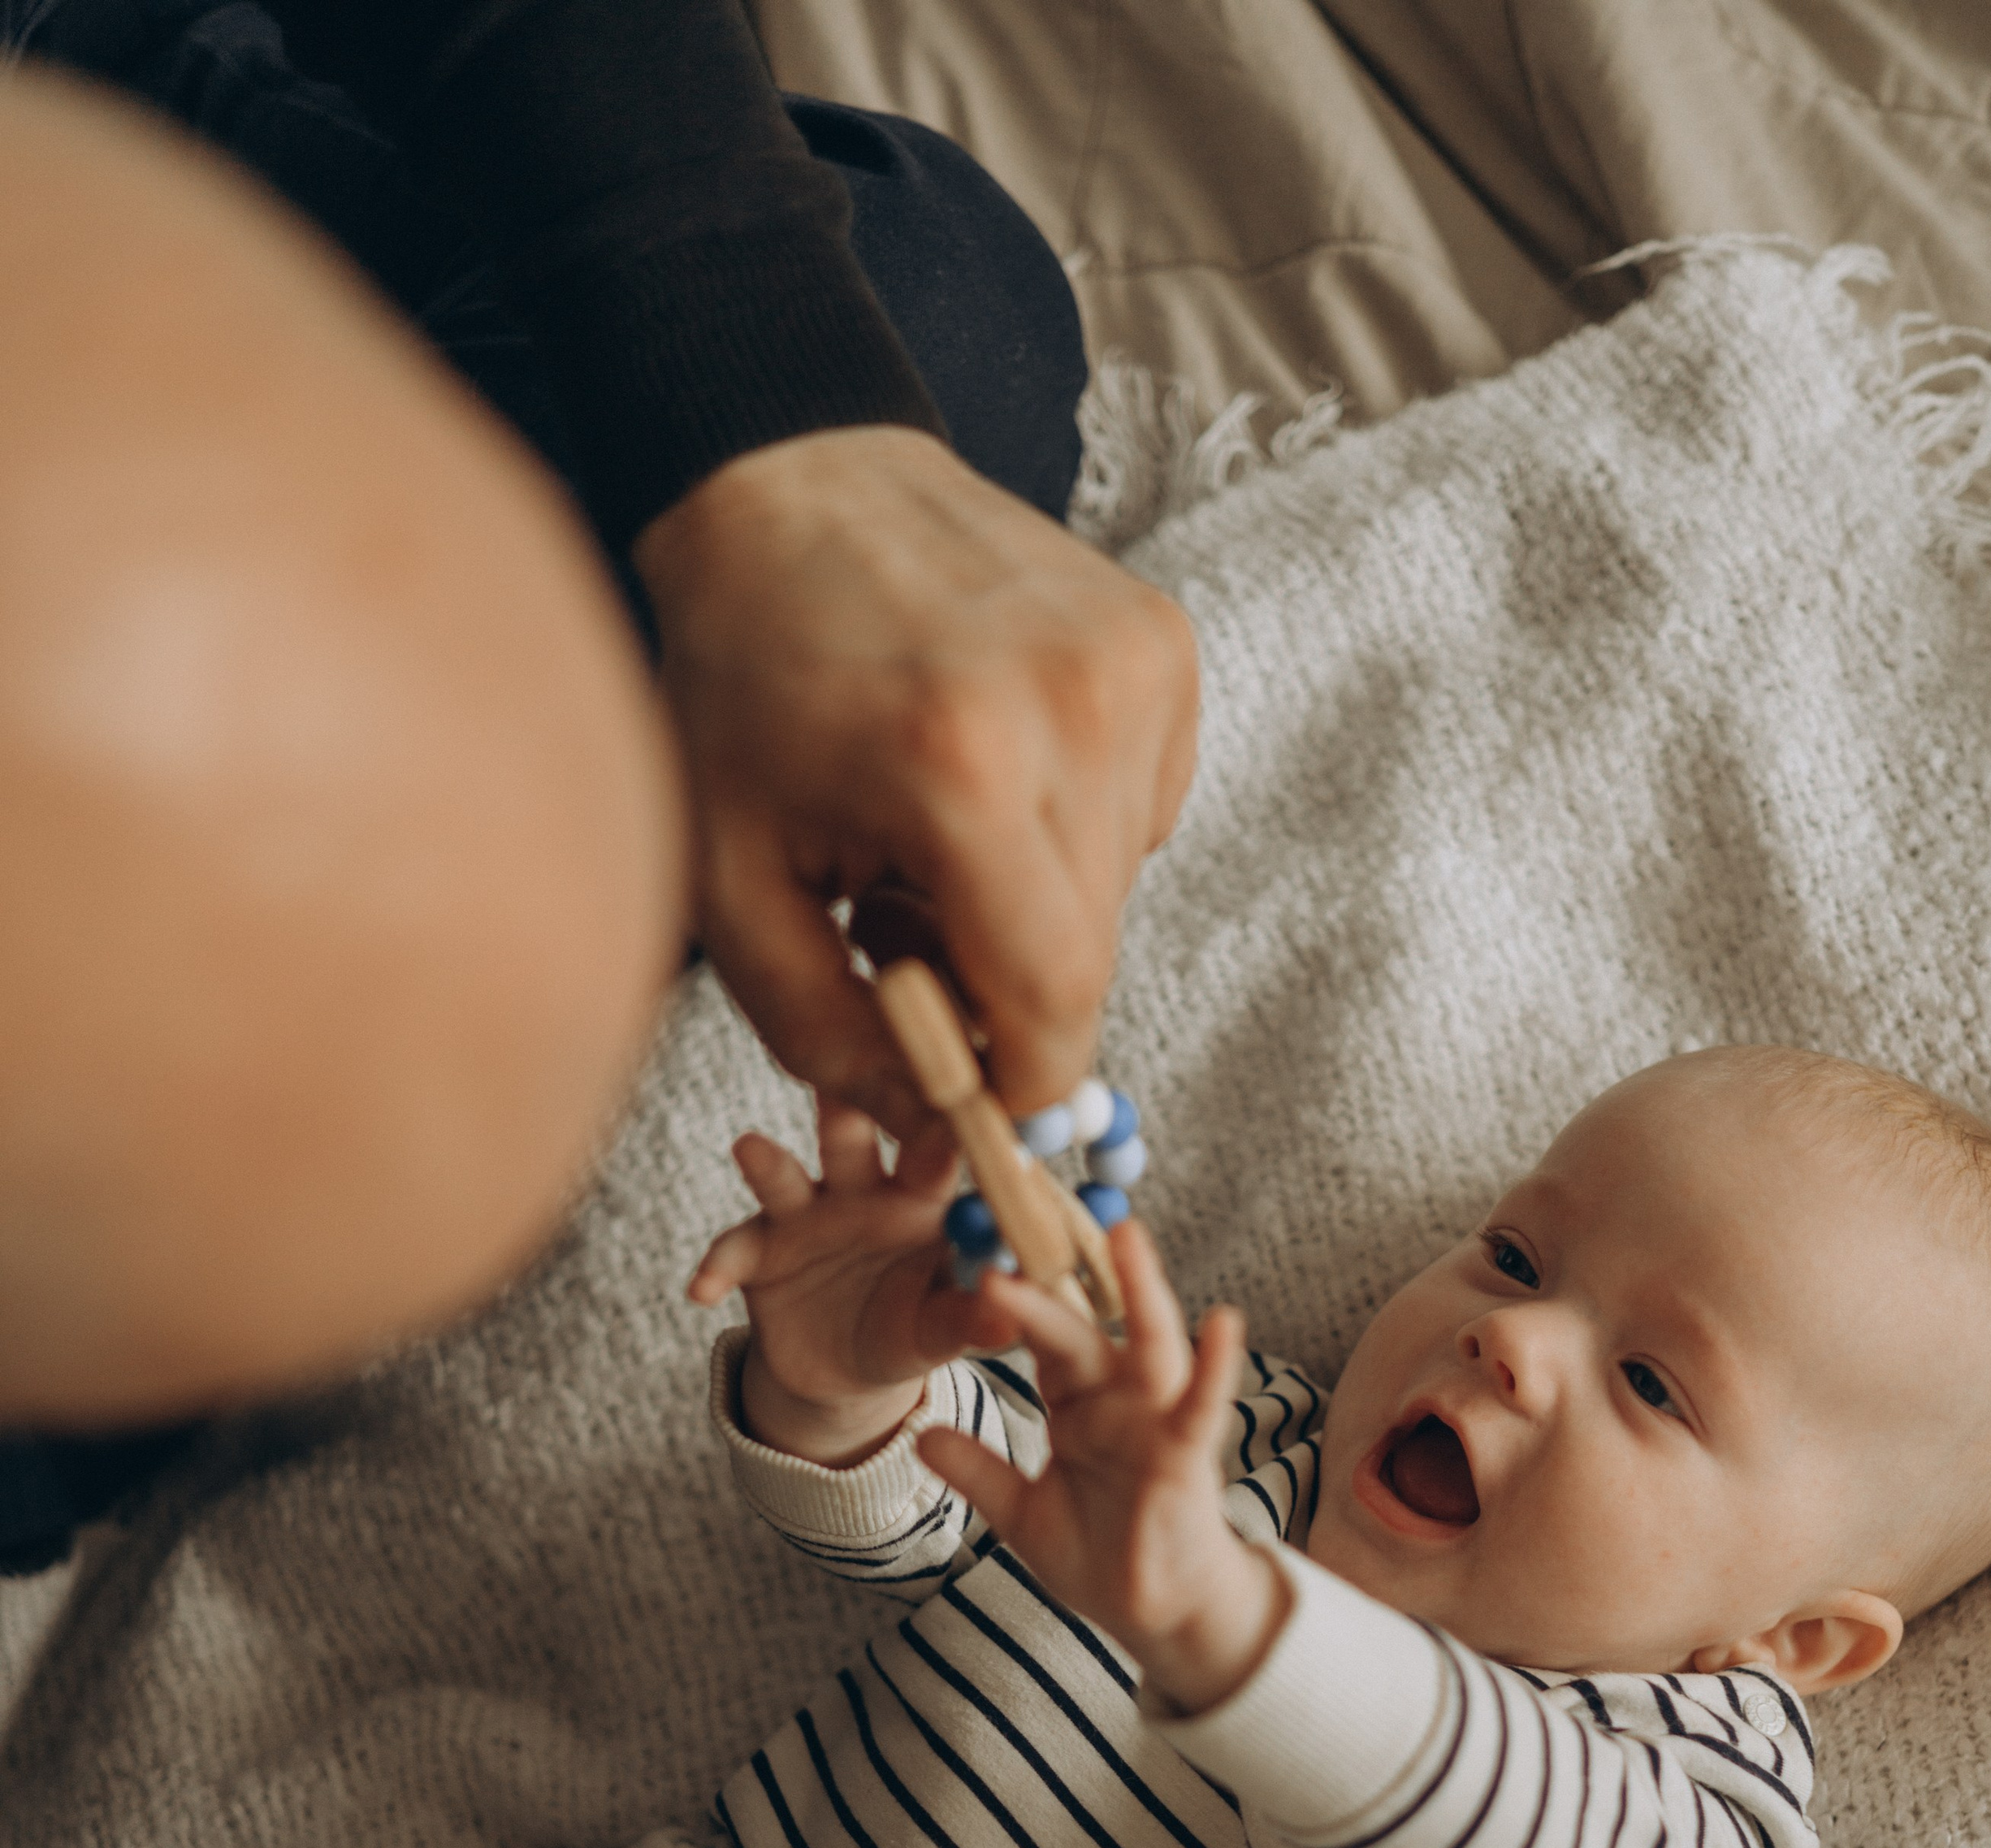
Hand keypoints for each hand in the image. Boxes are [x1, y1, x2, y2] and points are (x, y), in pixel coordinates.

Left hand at [636, 426, 1198, 1133]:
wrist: (789, 483)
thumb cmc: (742, 683)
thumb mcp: (732, 880)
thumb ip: (824, 1030)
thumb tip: (931, 1123)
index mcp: (958, 765)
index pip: (1054, 994)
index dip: (1022, 1077)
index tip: (978, 1102)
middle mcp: (1072, 705)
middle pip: (1090, 951)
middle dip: (1007, 989)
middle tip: (906, 940)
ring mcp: (1132, 663)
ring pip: (1117, 887)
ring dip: (1032, 904)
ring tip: (933, 839)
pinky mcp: (1161, 641)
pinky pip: (1138, 811)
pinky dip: (1066, 828)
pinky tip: (987, 771)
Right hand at [688, 1096, 1019, 1464]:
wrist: (844, 1373)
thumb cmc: (911, 1332)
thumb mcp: (941, 1331)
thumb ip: (972, 1318)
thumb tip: (1014, 1311)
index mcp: (921, 1198)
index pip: (935, 1153)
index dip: (942, 1133)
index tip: (952, 1114)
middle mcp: (860, 1189)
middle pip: (852, 1137)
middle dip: (845, 1108)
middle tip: (842, 1078)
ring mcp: (803, 1213)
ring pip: (784, 1176)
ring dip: (768, 1162)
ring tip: (750, 1148)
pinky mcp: (756, 1250)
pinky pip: (733, 1250)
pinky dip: (717, 1266)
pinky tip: (703, 1290)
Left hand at [917, 1222, 1288, 1714]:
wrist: (1155, 1614)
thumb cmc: (1100, 1556)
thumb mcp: (1020, 1515)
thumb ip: (978, 1473)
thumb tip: (921, 1437)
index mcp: (1076, 1405)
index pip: (1041, 1338)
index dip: (1012, 1297)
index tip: (975, 1246)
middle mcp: (1118, 1401)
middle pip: (1085, 1325)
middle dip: (1061, 1273)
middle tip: (1029, 1211)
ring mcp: (1156, 1423)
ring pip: (1149, 1344)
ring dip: (1142, 1290)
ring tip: (1127, 1233)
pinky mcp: (1188, 1456)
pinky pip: (1203, 1406)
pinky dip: (1214, 1365)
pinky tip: (1224, 1322)